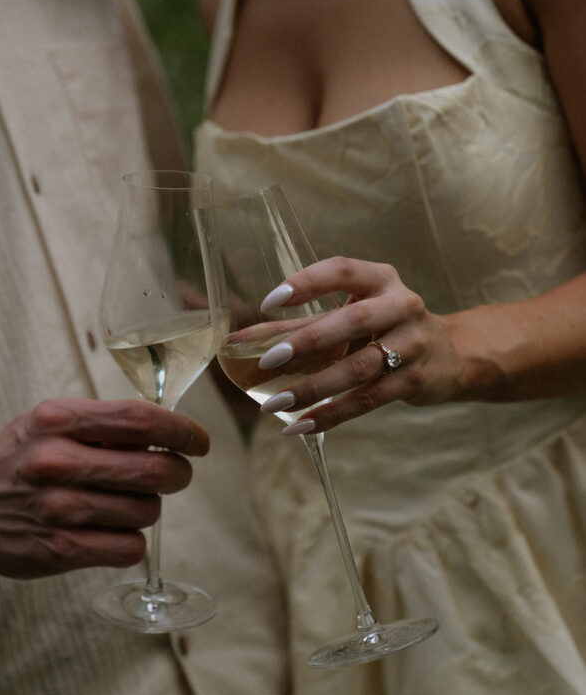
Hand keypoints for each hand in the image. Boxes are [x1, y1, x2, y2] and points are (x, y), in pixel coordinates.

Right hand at [0, 398, 208, 577]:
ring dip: (149, 508)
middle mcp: (57, 461)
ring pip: (147, 511)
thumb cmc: (18, 459)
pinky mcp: (59, 549)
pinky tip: (114, 531)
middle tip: (176, 474)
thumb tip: (169, 432)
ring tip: (126, 503)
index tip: (199, 441)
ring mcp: (58, 508)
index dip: (182, 431)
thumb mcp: (50, 421)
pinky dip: (132, 541)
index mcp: (59, 420)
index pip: (140, 420)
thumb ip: (103, 424)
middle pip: (155, 470)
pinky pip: (129, 548)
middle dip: (179, 473)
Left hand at [257, 257, 465, 433]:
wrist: (450, 355)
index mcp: (380, 279)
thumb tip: (243, 341)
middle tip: (269, 360)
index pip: (341, 270)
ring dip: (314, 388)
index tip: (268, 302)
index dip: (305, 283)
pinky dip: (333, 414)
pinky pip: (369, 399)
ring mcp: (413, 344)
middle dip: (308, 341)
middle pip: (353, 321)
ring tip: (275, 403)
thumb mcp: (354, 314)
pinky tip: (301, 424)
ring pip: (359, 368)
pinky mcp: (416, 380)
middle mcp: (401, 305)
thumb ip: (302, 324)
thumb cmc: (386, 328)